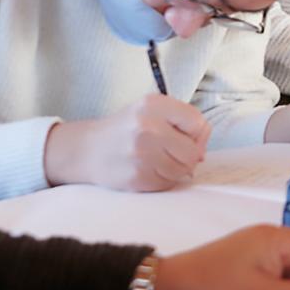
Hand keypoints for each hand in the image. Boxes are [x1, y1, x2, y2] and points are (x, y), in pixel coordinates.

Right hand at [44, 94, 209, 190]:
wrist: (87, 149)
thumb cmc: (126, 129)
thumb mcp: (152, 111)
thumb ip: (182, 121)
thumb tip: (202, 150)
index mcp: (154, 105)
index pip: (197, 123)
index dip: (197, 134)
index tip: (186, 136)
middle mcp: (147, 127)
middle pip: (192, 151)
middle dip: (188, 155)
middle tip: (172, 152)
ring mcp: (140, 154)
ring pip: (182, 170)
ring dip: (176, 169)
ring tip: (158, 160)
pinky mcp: (136, 177)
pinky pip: (167, 183)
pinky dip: (163, 180)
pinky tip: (148, 170)